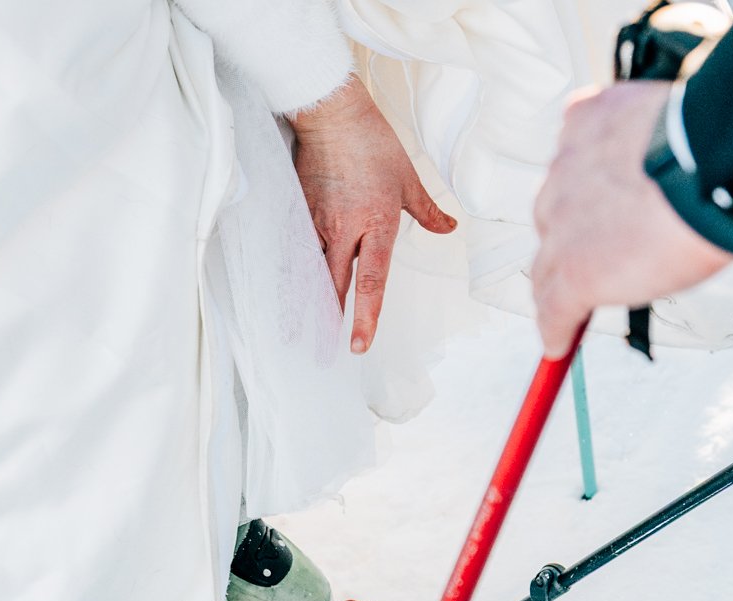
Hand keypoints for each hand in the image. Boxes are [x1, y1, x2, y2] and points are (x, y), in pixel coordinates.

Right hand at [289, 78, 456, 354]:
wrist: (333, 114)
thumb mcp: (408, 178)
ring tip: (295, 335)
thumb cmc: (373, 143)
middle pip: (334, 287)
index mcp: (376, 226)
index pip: (371, 283)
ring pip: (309, 272)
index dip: (365, 317)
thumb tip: (448, 228)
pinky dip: (291, 273)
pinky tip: (283, 294)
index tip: (358, 345)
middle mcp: (344, 231)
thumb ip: (427, 211)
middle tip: (318, 355)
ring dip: (304, 304)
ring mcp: (317, 222)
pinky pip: (295, 250)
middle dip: (327, 323)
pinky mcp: (298, 211)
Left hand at [532, 81, 732, 358]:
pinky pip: (553, 306)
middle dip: (572, 236)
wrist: (712, 170)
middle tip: (597, 258)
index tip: (598, 214)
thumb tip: (678, 177)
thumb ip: (654, 150)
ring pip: (548, 262)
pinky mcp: (573, 270)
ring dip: (558, 283)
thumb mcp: (675, 129)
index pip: (572, 166)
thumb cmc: (716, 146)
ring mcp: (563, 223)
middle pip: (554, 215)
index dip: (585, 198)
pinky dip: (555, 327)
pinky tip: (558, 344)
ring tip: (568, 310)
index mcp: (589, 121)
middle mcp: (565, 169)